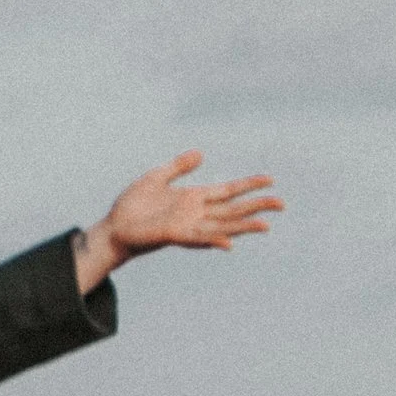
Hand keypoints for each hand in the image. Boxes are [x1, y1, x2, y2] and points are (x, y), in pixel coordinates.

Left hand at [74, 150, 282, 289]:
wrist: (114, 227)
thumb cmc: (133, 206)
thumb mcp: (156, 178)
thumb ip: (178, 167)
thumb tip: (200, 154)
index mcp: (194, 199)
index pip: (228, 191)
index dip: (248, 185)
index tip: (270, 180)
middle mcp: (196, 214)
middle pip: (233, 210)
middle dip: (257, 207)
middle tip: (282, 204)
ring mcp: (188, 226)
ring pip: (222, 226)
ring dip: (243, 227)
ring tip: (265, 225)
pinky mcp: (174, 235)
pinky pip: (198, 238)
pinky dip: (214, 240)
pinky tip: (230, 242)